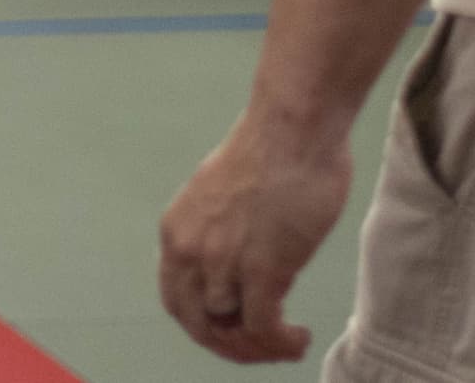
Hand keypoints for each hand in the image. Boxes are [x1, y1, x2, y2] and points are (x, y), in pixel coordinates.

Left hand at [157, 106, 350, 361]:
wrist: (293, 127)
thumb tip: (245, 272)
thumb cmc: (273, 153)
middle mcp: (189, 250)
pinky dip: (280, 343)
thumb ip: (223, 237)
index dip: (203, 325)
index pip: (175, 300)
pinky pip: (262, 328)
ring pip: (231, 332)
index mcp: (176, 230)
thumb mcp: (225, 201)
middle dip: (229, 346)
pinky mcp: (261, 268)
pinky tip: (299, 337)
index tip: (235, 330)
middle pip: (197, 324)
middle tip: (263, 348)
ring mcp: (222, 261)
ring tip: (289, 342)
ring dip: (261, 348)